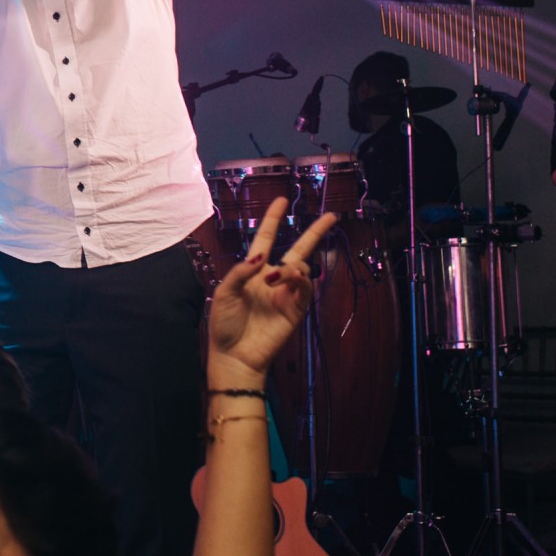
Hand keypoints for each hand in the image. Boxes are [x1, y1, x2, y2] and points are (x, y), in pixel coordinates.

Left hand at [207, 197, 327, 376]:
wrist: (234, 355)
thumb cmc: (224, 324)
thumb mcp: (224, 292)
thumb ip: (241, 271)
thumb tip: (261, 256)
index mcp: (253, 271)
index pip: (266, 239)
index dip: (273, 219)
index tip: (281, 200)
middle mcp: (272, 279)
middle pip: (298, 249)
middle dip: (315, 233)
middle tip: (331, 216)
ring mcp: (286, 294)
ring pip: (302, 268)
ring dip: (292, 267)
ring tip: (274, 278)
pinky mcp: (295, 310)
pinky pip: (305, 288)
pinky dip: (298, 280)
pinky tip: (284, 280)